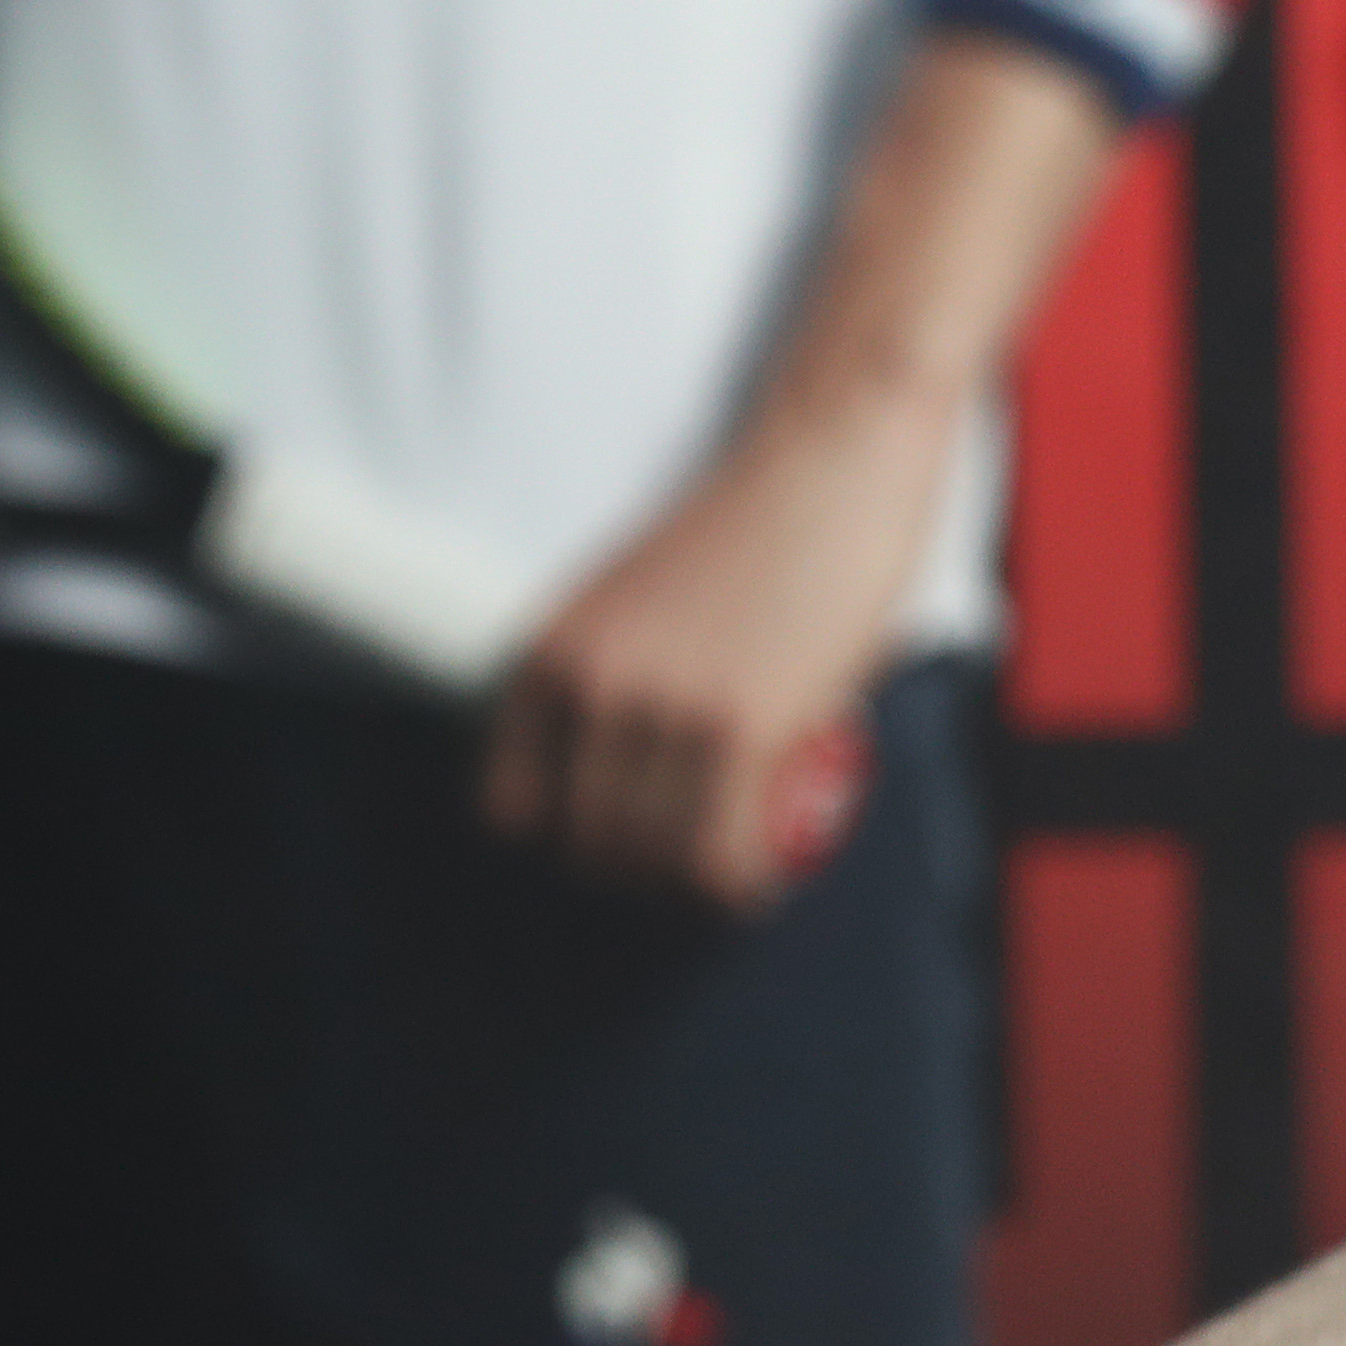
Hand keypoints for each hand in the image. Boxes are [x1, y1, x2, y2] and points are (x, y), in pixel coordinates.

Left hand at [482, 387, 952, 906]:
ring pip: (658, 858)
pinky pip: (725, 853)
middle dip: (643, 870)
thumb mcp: (632, 601)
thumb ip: (613, 674)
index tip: (625, 838)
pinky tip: (765, 878)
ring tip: (737, 871)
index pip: (511, 805)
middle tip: (697, 859)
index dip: (569, 837)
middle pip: (589, 842)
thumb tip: (618, 769)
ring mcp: (666, 710)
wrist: (833, 462)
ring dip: (697, 884)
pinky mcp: (744, 728)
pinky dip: (744, 884)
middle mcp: (591, 686)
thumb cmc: (753, 526)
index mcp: (549, 654)